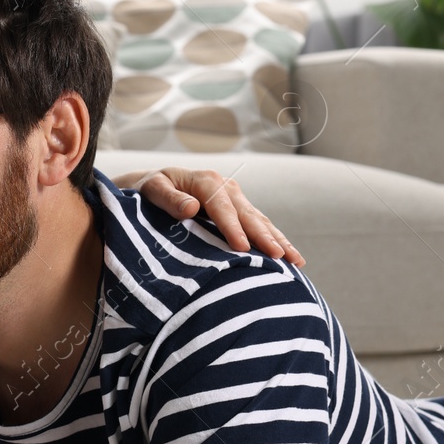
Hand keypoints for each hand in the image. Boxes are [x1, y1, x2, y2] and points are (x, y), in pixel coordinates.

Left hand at [114, 167, 303, 266]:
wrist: (152, 185)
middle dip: (266, 237)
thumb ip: (168, 198)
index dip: (233, 228)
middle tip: (281, 258)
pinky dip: (274, 239)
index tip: (242, 248)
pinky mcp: (238, 208)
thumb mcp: (151, 189)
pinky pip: (259, 224)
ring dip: (278, 240)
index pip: (222, 208)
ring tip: (296, 261)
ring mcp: (235, 197)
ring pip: (260, 220)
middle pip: (248, 215)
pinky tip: (288, 256)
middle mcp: (226, 187)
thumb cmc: (147, 190)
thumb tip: (191, 207)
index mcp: (206, 181)